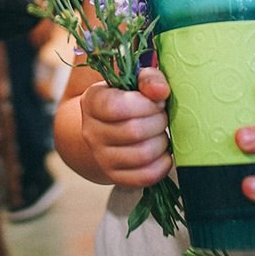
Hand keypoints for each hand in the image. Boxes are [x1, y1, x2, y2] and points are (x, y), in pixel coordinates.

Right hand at [78, 66, 172, 187]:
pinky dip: (162, 164)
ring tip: (160, 133)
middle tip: (162, 116)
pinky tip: (162, 152)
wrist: (107, 127)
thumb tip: (160, 91)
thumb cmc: (127, 99)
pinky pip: (145, 176)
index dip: (145, 104)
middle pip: (134, 131)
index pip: (116, 107)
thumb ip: (148, 78)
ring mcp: (102, 157)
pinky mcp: (116, 176)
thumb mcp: (133, 81)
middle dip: (158, 121)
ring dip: (162, 142)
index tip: (156, 100)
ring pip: (142, 155)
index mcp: (92, 102)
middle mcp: (91, 132)